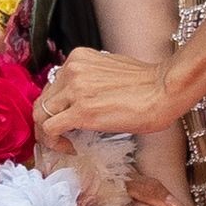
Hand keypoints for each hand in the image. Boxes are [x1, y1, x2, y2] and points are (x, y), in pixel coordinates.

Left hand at [34, 47, 185, 151]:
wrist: (163, 90)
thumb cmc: (147, 84)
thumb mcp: (110, 71)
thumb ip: (91, 80)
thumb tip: (83, 99)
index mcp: (79, 58)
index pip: (53, 85)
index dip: (55, 106)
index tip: (65, 120)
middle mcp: (72, 69)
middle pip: (43, 100)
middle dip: (48, 121)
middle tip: (61, 137)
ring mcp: (75, 89)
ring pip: (42, 114)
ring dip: (49, 133)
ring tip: (65, 143)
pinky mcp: (81, 111)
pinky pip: (51, 128)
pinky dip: (54, 141)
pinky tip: (70, 148)